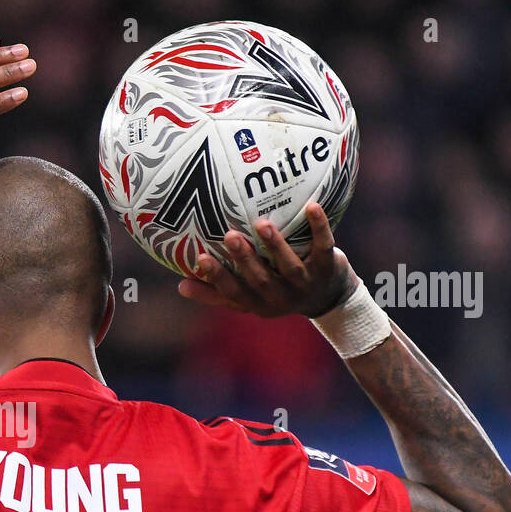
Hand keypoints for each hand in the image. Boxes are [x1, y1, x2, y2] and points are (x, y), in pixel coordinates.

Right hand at [177, 203, 359, 317]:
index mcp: (258, 304)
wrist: (330, 297)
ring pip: (289, 266)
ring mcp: (306, 284)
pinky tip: (312, 206)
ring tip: (262, 224)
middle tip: (230, 236)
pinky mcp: (329, 267)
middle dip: (245, 259)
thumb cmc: (279, 291)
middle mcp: (281, 298)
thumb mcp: (250, 298)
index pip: (234, 293)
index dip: (217, 278)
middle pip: (260, 280)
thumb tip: (180, 286)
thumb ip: (218, 292)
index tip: (200, 259)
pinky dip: (319, 227)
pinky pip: (324, 246)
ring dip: (276, 245)